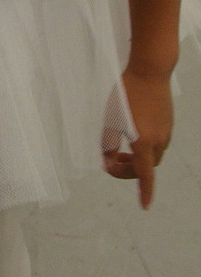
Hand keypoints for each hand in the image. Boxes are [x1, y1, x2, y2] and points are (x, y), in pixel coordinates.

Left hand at [102, 67, 173, 208]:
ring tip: (120, 149)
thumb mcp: (110, 120)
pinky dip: (145, 146)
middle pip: (145, 166)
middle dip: (129, 170)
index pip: (144, 175)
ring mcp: (166, 131)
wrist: (150, 71)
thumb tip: (109, 159)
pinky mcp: (168, 122)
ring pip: (152, 154)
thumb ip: (108, 143)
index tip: (145, 206)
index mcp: (144, 143)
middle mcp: (159, 141)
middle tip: (111, 162)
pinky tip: (132, 134)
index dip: (144, 192)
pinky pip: (157, 142)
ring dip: (137, 158)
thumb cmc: (126, 94)